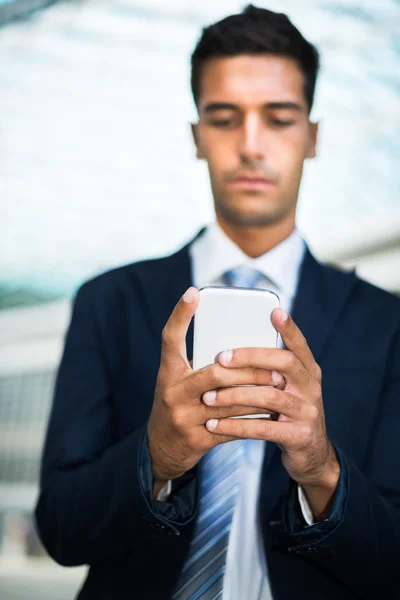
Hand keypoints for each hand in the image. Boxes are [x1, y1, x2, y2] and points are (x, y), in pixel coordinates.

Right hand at [147, 287, 279, 495]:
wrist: (160, 449)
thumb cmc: (177, 403)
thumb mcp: (177, 380)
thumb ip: (197, 362)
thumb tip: (235, 340)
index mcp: (168, 372)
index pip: (170, 338)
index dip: (180, 314)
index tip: (193, 292)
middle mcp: (172, 392)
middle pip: (214, 373)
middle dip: (248, 370)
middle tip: (274, 367)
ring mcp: (184, 417)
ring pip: (229, 402)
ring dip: (258, 393)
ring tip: (279, 385)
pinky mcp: (197, 440)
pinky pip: (232, 427)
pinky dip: (252, 418)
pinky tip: (269, 412)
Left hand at [202, 308, 339, 519]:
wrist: (311, 456)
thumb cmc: (288, 414)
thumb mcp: (288, 389)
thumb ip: (270, 370)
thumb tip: (230, 348)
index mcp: (308, 371)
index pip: (299, 345)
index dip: (289, 329)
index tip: (275, 311)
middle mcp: (312, 387)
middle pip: (285, 363)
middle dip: (251, 357)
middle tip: (220, 358)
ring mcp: (308, 412)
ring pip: (269, 397)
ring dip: (234, 395)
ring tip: (207, 397)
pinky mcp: (298, 437)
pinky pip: (262, 429)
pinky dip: (235, 426)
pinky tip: (213, 424)